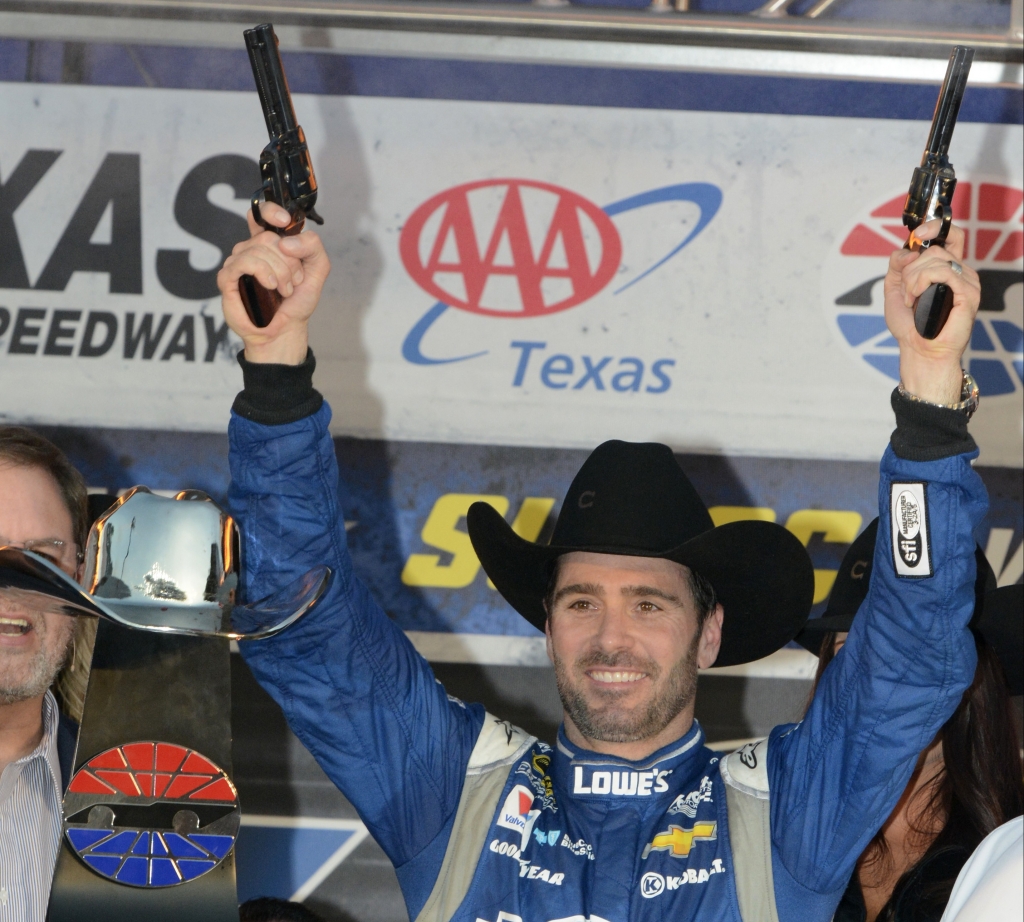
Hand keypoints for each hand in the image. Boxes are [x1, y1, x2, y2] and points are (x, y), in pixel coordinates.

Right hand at [217, 202, 330, 363]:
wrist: (286, 328)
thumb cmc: (297, 301)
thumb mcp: (317, 269)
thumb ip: (313, 247)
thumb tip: (286, 241)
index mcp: (270, 244)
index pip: (262, 214)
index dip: (271, 211)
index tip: (285, 221)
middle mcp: (251, 250)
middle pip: (268, 237)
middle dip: (289, 261)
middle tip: (294, 281)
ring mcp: (237, 262)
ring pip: (259, 249)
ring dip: (281, 272)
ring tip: (284, 289)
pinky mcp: (227, 277)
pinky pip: (245, 262)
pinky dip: (264, 272)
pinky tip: (271, 285)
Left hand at [883, 219, 979, 404]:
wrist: (918, 349)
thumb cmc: (909, 324)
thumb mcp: (895, 287)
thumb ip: (898, 264)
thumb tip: (909, 249)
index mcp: (946, 268)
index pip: (951, 235)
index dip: (935, 227)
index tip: (917, 235)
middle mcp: (960, 271)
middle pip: (934, 249)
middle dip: (910, 269)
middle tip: (906, 291)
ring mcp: (967, 281)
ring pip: (935, 260)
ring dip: (913, 279)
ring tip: (911, 299)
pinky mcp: (969, 293)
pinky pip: (941, 272)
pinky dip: (921, 283)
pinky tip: (916, 299)